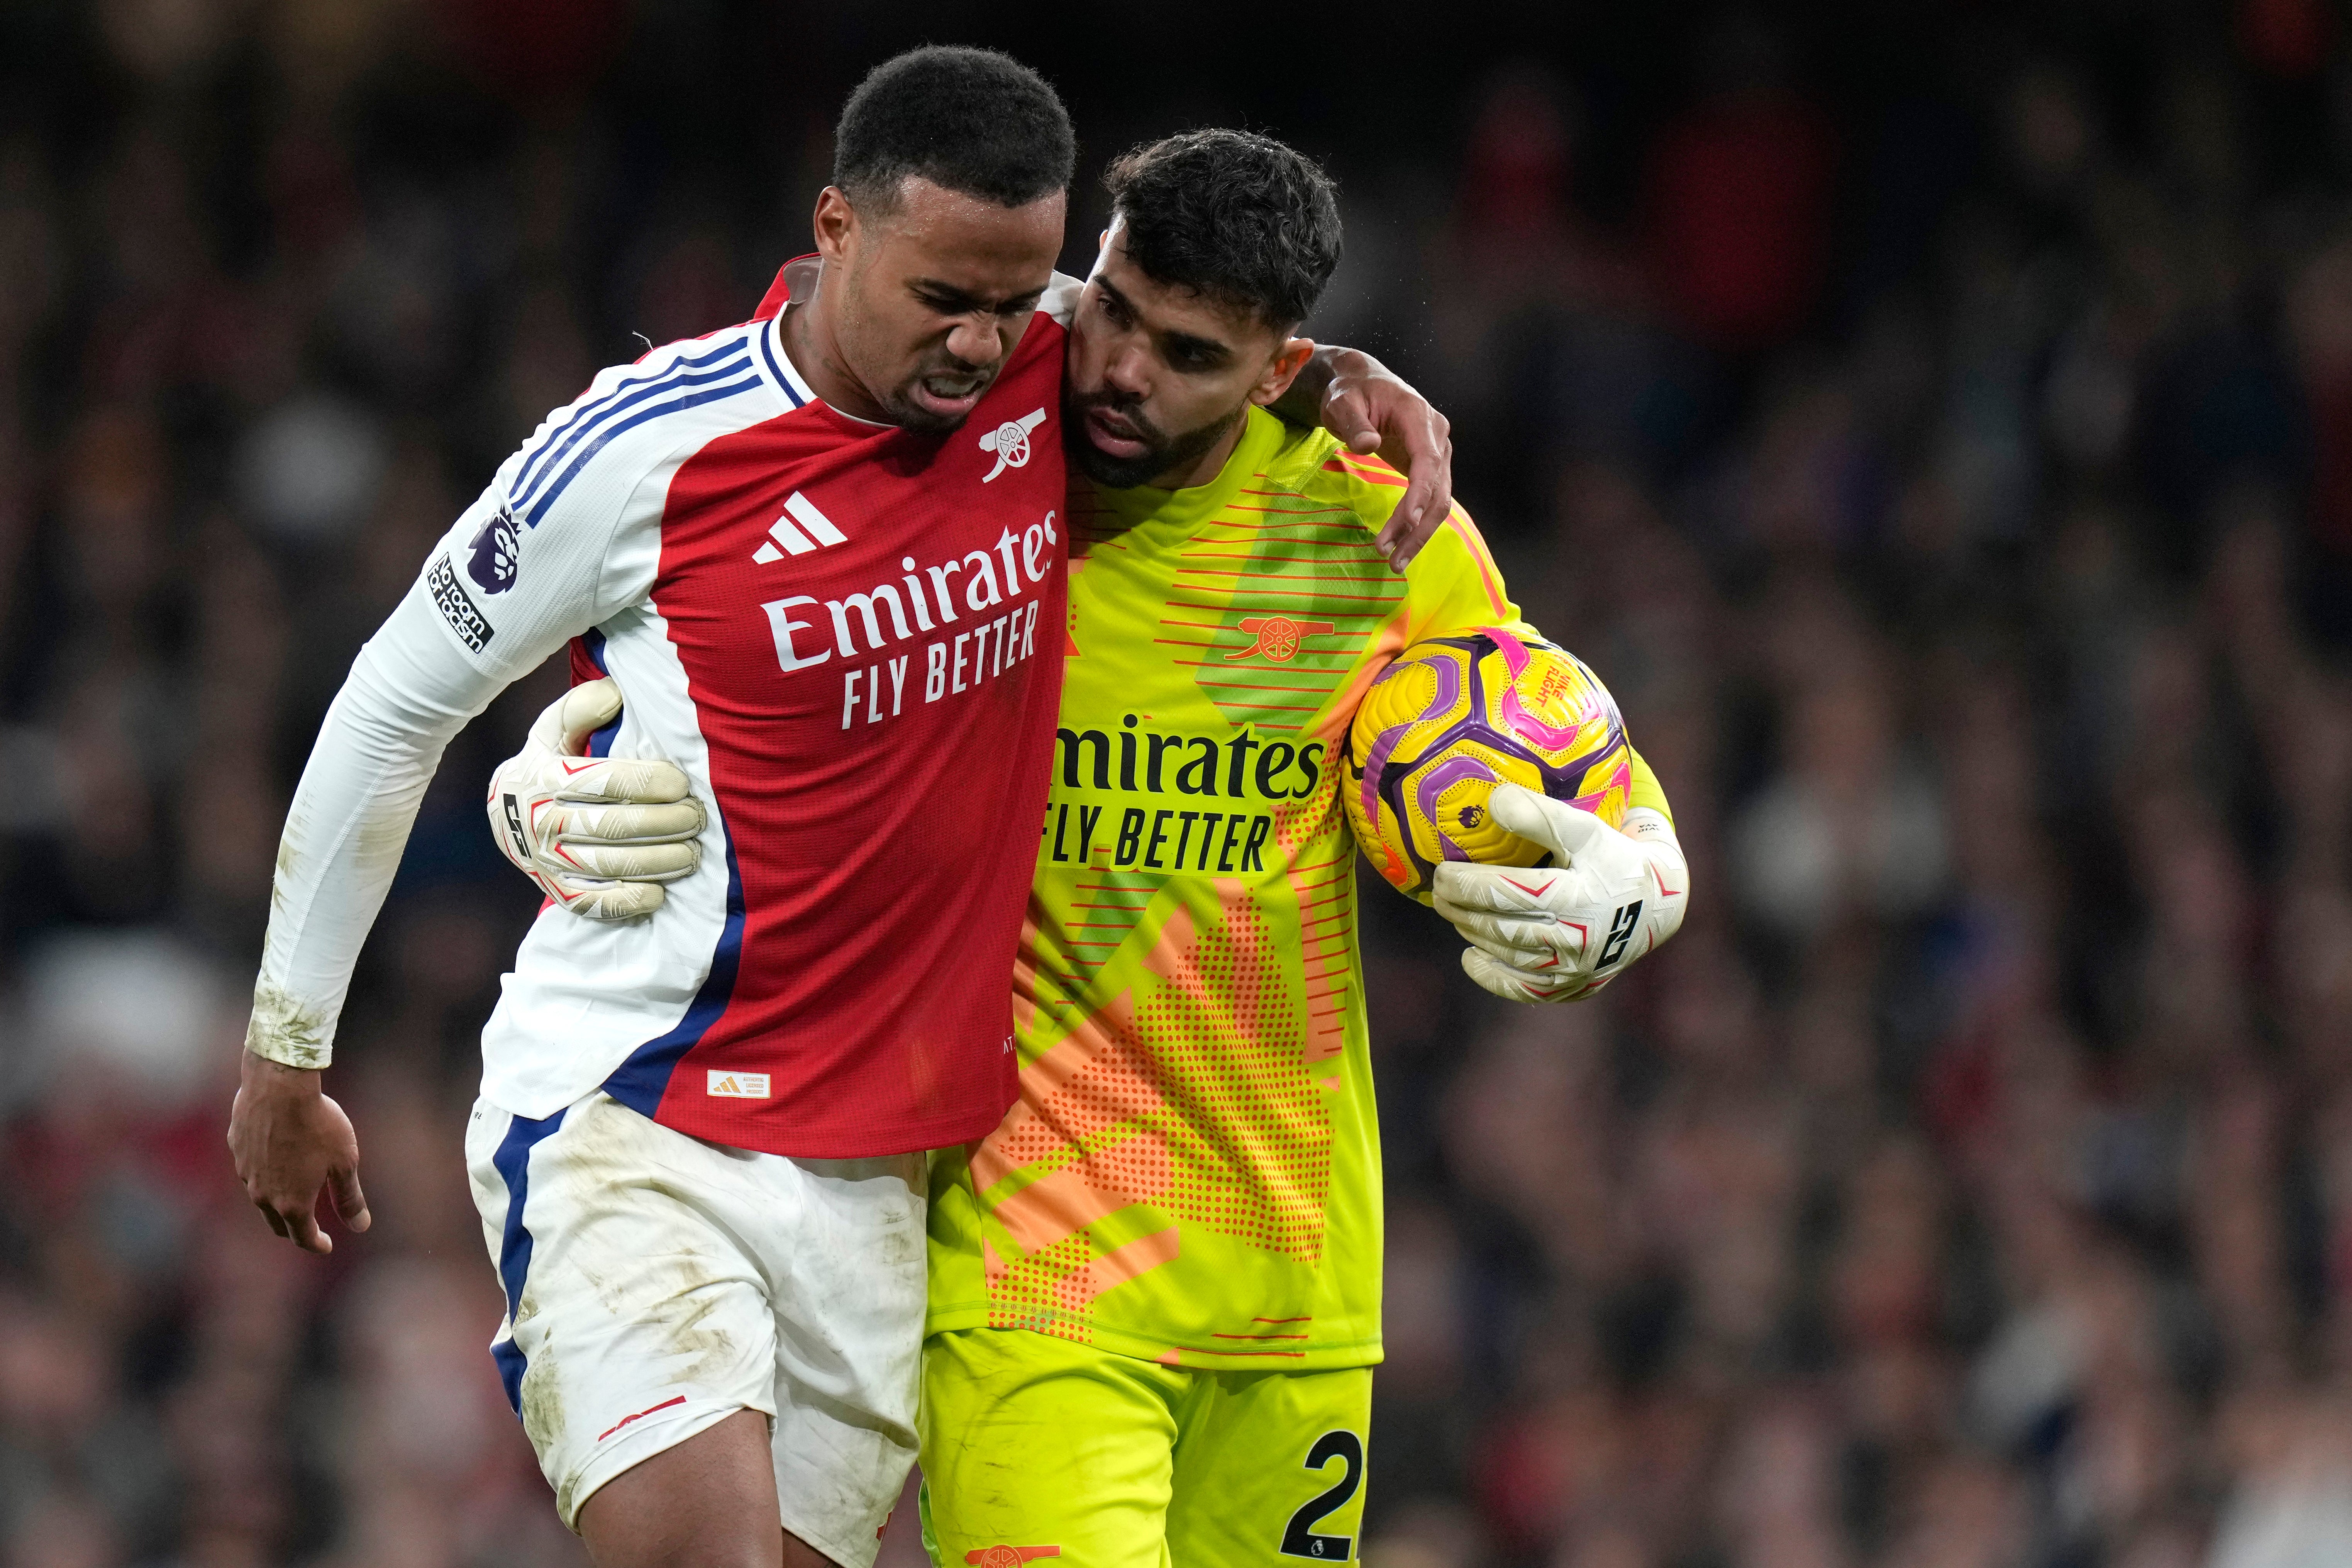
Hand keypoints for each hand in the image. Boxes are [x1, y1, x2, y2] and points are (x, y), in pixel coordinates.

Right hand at [227, 1051, 368, 1253]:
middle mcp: (263, 1195)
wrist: (280, 1087)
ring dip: (277, 1203)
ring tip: (293, 1197)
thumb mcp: (345, 1162)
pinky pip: (251, 1170)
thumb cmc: (318, 1123)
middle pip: (277, 1224)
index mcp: (292, 1203)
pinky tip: (277, 1163)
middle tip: (308, 1230)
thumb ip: (349, 1197)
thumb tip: (360, 1226)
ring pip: (261, 1199)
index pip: (303, 1237)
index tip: (327, 1246)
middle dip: (294, 1231)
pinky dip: (265, 1175)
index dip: (317, 1244)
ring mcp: (246, 1173)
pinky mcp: (237, 1150)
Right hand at [488, 677, 704, 919]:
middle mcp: (543, 822)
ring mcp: (548, 861)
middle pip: (614, 827)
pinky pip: (593, 904)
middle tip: (698, 817)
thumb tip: (615, 693)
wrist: (505, 815)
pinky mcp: (555, 890)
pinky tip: (660, 893)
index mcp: (545, 777)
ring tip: (693, 852)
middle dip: (666, 823)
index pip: (604, 781)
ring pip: (610, 866)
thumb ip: (580, 709)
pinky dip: (628, 902)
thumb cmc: (547, 763)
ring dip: (659, 862)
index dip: (649, 783)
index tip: (682, 784)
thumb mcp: (553, 730)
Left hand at [1316, 349, 1454, 570]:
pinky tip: (1400, 545)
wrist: (1361, 384)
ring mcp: (1437, 452)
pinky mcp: (1429, 466)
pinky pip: (1429, 499)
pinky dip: (1416, 524)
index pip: (1428, 461)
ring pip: (1439, 500)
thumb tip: (1368, 444)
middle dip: (1417, 527)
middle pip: (1438, 489)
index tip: (1406, 523)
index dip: (1419, 494)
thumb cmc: (1350, 392)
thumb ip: (1354, 423)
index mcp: (1419, 415)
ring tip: (1394, 562)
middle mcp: (1436, 435)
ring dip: (1418, 533)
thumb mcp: (1342, 402)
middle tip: (1392, 558)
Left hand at [1431, 785, 1687, 1002]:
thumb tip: (1493, 801)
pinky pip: (1525, 989)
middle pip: (1502, 927)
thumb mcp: (1586, 828)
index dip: (1468, 883)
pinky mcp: (1574, 987)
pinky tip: (1470, 957)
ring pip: (1509, 955)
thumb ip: (1541, 814)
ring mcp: (1575, 969)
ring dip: (1473, 934)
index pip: (1509, 893)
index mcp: (1579, 897)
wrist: (1655, 906)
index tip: (1441, 871)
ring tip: (1451, 912)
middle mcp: (1577, 939)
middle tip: (1437, 892)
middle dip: (1461, 909)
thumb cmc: (1614, 858)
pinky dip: (1493, 976)